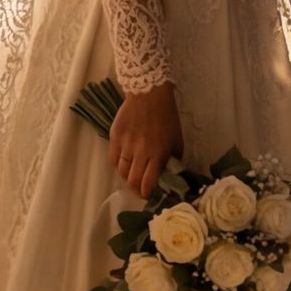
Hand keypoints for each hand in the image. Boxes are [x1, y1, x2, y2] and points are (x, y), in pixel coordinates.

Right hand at [109, 81, 181, 198]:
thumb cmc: (167, 117)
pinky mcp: (115, 136)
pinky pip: (113, 158)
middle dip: (136, 190)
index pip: (148, 182)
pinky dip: (117, 164)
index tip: (148, 195)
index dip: (146, 194)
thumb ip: (174, 158)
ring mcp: (125, 144)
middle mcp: (140, 152)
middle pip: (132, 180)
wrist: (149, 95)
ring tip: (132, 176)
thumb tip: (171, 172)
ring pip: (121, 171)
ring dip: (127, 177)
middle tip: (140, 189)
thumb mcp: (177, 139)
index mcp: (158, 154)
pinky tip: (123, 163)